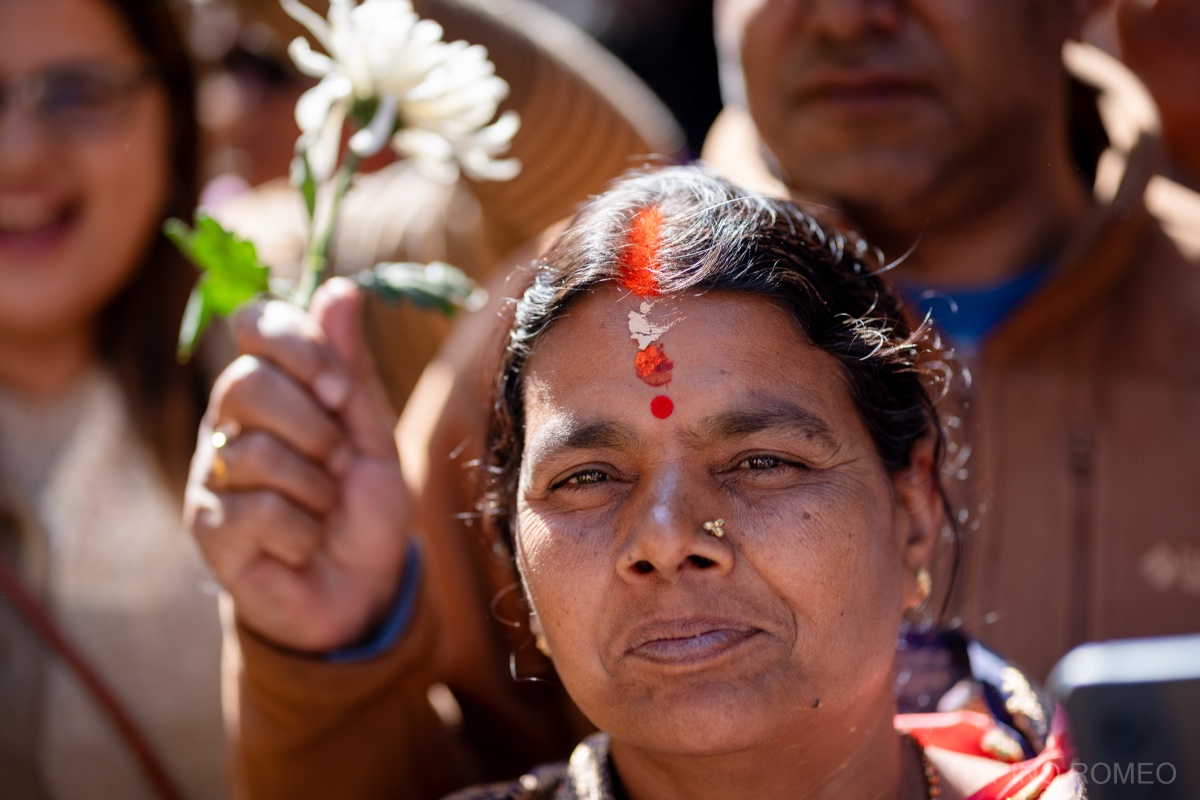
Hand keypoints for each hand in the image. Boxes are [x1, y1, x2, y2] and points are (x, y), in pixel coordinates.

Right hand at [185, 278, 409, 651]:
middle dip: (313, 426)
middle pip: (245, 383)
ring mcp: (212, 473)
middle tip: (339, 460)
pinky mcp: (208, 527)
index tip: (340, 389)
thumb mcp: (372, 434)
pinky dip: (301, 531)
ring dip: (316, 487)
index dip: (297, 345)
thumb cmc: (363, 507)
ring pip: (255, 452)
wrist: (361, 590)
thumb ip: (350, 368)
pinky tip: (304, 543)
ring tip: (326, 509)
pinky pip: (256, 511)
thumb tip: (338, 288)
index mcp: (271, 386)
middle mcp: (228, 420)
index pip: (253, 322)